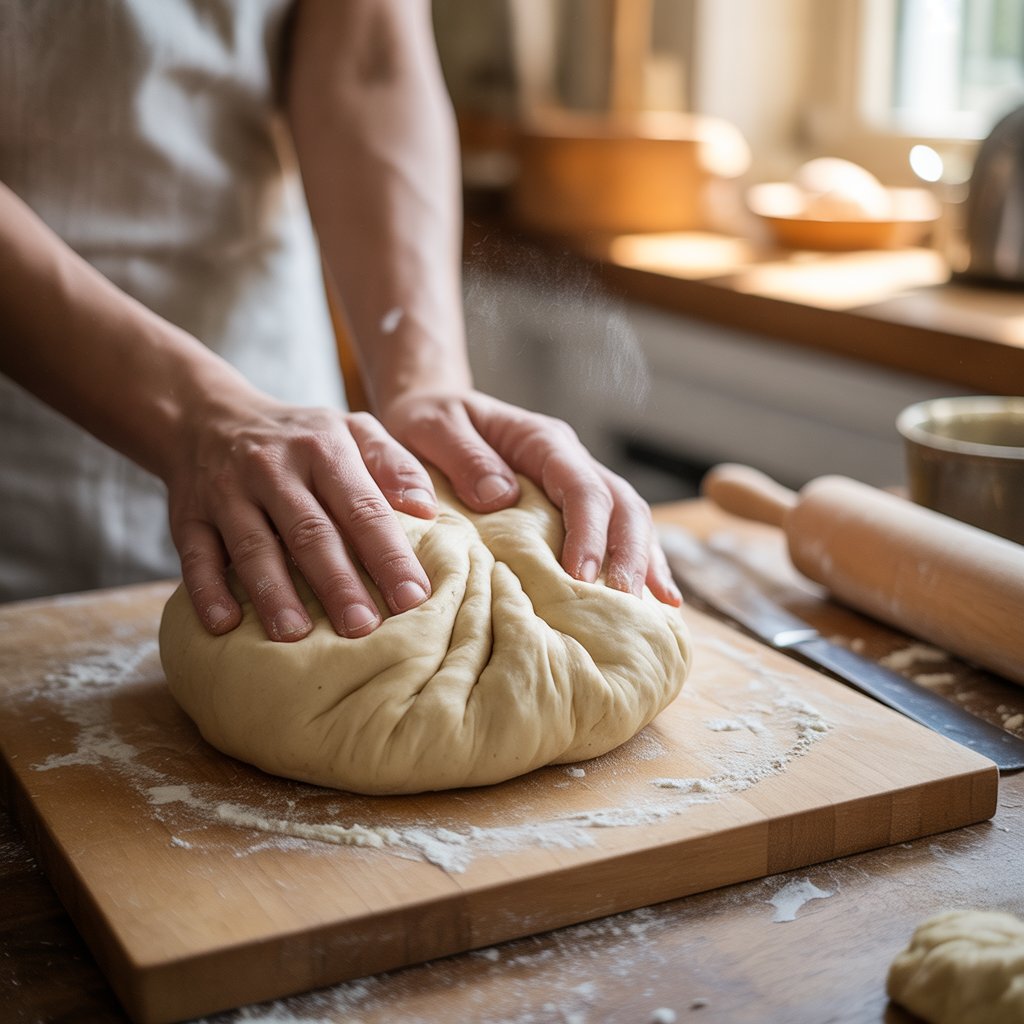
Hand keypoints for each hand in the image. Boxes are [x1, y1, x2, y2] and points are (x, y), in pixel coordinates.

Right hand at [166, 392, 438, 641]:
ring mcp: (227, 492)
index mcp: (324, 448)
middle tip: (362, 627)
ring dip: (274, 593)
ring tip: (297, 635)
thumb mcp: (353, 431)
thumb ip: (395, 465)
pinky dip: (207, 591)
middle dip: (337, 582)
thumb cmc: (301, 438)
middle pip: (309, 532)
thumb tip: (428, 509)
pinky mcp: (187, 515)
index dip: (388, 553)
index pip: (362, 506)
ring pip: (252, 547)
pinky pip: (195, 556)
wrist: (210, 416)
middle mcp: (274, 468)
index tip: (412, 597)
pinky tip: (225, 625)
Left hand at [380, 390, 681, 606]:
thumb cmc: (428, 419)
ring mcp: (577, 481)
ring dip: (645, 561)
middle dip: (630, 553)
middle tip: (625, 604)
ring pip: (629, 517)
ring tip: (655, 611)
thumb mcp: (430, 427)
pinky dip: (639, 563)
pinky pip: (616, 531)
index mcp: (541, 440)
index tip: (582, 577)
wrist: (430, 410)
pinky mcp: (572, 507)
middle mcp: (569, 459)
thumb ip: (462, 457)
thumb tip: (500, 497)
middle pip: (620, 503)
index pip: (580, 486)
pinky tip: (656, 601)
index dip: (588, 532)